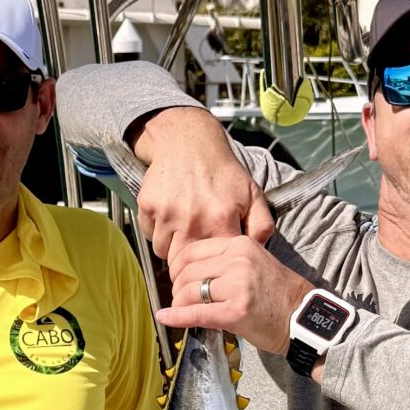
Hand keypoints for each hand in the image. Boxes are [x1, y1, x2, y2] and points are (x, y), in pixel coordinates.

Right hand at [131, 106, 274, 261]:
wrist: (188, 142)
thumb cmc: (221, 170)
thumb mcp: (252, 193)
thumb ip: (261, 224)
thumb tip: (259, 250)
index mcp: (221, 221)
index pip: (214, 265)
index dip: (213, 267)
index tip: (212, 264)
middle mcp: (192, 221)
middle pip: (186, 263)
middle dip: (190, 262)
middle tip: (194, 251)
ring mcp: (167, 215)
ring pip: (164, 253)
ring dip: (172, 247)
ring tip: (183, 230)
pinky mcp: (148, 208)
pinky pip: (150, 234)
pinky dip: (157, 231)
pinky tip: (170, 216)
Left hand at [159, 236, 311, 355]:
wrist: (303, 318)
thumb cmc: (279, 294)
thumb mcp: (254, 263)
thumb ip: (224, 262)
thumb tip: (189, 272)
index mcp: (241, 245)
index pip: (193, 250)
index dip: (177, 267)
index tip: (175, 278)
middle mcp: (238, 261)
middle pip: (188, 271)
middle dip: (176, 288)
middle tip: (178, 299)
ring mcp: (237, 286)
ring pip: (189, 292)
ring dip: (178, 304)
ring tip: (180, 310)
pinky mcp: (235, 311)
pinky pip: (196, 314)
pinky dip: (176, 317)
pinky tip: (165, 318)